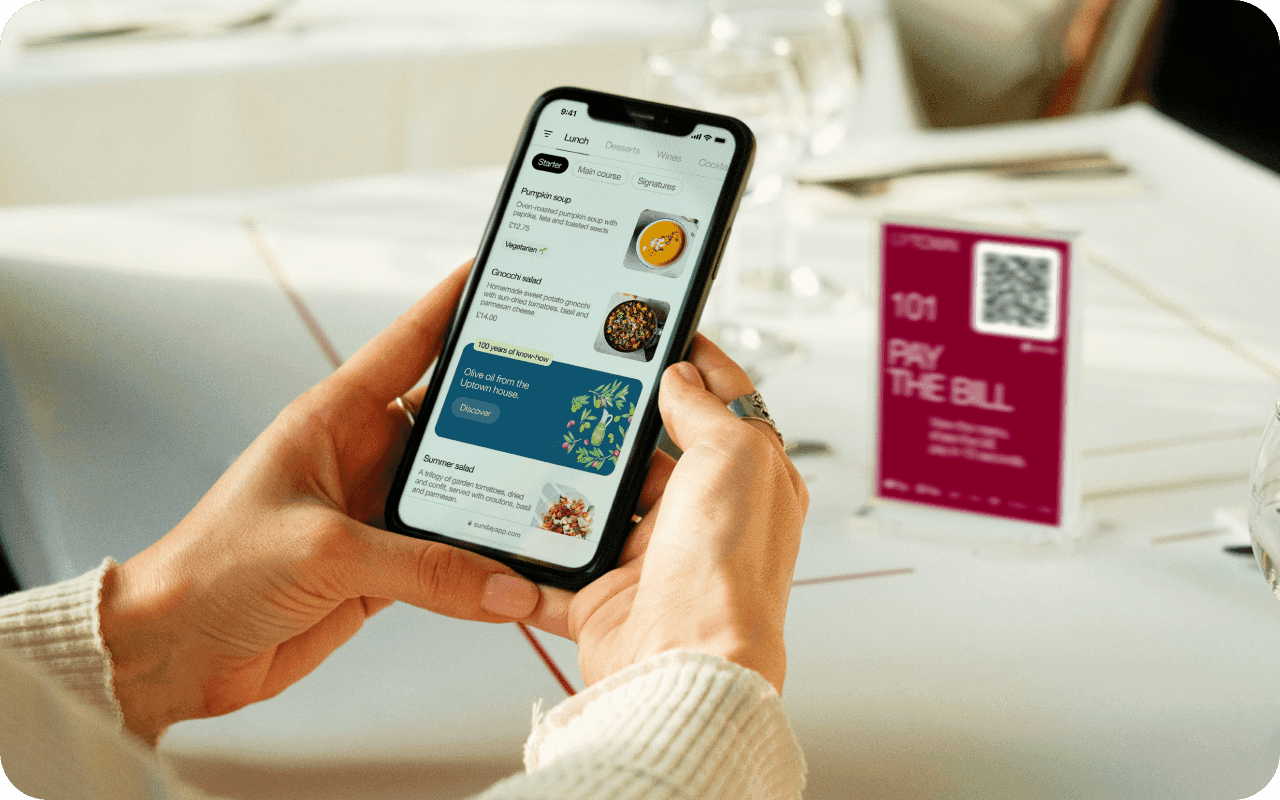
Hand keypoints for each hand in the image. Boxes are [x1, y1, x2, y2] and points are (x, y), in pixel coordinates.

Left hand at [99, 262, 548, 744]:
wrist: (175, 650)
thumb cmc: (213, 571)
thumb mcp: (324, 553)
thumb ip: (422, 569)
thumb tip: (505, 587)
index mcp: (334, 417)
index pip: (408, 343)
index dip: (455, 305)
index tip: (502, 274)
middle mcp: (362, 455)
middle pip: (453, 421)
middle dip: (508, 412)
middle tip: (570, 397)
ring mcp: (375, 512)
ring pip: (461, 492)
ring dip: (502, 498)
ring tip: (561, 491)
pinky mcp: (384, 568)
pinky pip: (451, 558)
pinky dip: (485, 566)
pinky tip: (521, 567)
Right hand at [561, 336, 808, 692]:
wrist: (683, 662)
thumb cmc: (727, 568)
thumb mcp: (734, 454)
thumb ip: (707, 407)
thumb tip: (682, 375)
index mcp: (750, 482)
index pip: (723, 405)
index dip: (694, 364)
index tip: (658, 332)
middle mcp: (704, 521)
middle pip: (654, 451)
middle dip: (615, 421)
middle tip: (579, 382)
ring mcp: (653, 560)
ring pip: (601, 502)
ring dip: (570, 479)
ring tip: (536, 436)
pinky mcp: (605, 597)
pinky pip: (557, 567)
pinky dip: (532, 548)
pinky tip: (511, 515)